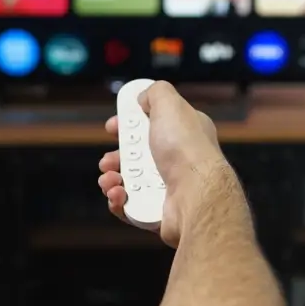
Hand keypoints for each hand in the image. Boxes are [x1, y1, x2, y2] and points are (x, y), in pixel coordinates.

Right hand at [98, 81, 227, 246]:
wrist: (196, 195)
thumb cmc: (186, 150)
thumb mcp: (171, 105)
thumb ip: (156, 93)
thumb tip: (143, 97)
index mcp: (184, 134)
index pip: (153, 126)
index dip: (129, 125)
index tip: (112, 127)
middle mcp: (179, 161)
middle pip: (137, 156)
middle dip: (116, 156)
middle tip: (108, 160)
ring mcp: (169, 189)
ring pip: (130, 183)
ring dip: (112, 179)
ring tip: (111, 180)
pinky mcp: (159, 212)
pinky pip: (130, 207)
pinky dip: (119, 201)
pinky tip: (118, 195)